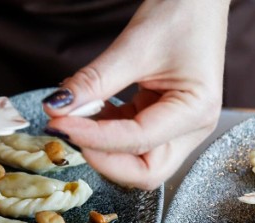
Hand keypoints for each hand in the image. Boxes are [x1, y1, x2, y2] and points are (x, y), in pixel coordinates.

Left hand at [42, 0, 229, 189]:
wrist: (198, 1)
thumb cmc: (181, 14)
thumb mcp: (134, 46)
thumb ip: (94, 82)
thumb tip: (56, 107)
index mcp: (196, 111)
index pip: (138, 142)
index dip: (95, 138)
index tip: (60, 123)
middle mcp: (192, 129)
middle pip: (145, 172)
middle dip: (104, 159)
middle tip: (68, 133)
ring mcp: (178, 130)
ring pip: (136, 163)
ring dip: (101, 147)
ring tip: (73, 118)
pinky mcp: (161, 122)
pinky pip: (129, 142)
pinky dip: (104, 133)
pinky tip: (86, 112)